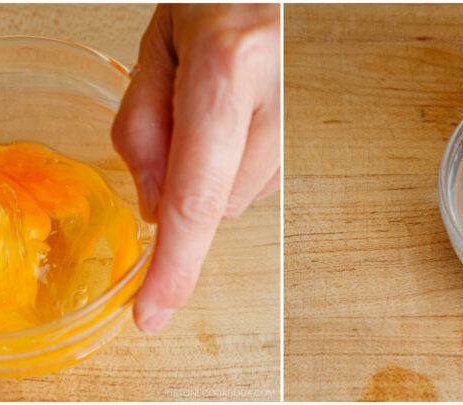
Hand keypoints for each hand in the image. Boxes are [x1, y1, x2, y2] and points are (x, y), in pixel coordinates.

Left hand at [111, 4, 279, 333]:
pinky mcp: (318, 131)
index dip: (174, 267)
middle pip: (218, 203)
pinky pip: (262, 178)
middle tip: (174, 116)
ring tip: (213, 101)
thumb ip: (145, 124)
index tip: (153, 312)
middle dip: (182, 187)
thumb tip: (154, 208)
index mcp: (229, 67)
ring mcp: (305, 118)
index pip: (196, 196)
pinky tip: (237, 112)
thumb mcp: (159, 43)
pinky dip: (237, 162)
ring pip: (240, 197)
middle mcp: (277, 98)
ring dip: (212, 171)